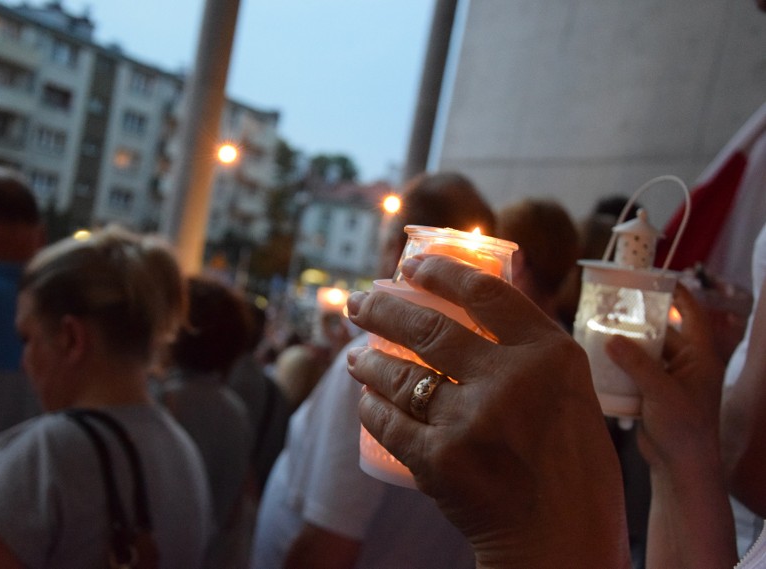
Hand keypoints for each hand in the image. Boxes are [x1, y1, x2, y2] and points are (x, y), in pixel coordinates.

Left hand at [346, 254, 628, 568]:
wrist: (562, 539)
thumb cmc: (572, 465)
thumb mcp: (572, 390)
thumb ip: (532, 344)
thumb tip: (487, 287)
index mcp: (550, 356)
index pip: (486, 293)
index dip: (440, 272)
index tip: (412, 266)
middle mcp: (511, 381)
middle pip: (428, 327)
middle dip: (382, 310)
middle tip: (358, 304)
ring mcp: (471, 421)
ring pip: (399, 374)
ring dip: (368, 360)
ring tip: (356, 356)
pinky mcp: (440, 460)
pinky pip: (388, 422)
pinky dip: (371, 408)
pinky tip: (366, 400)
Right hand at [604, 285, 735, 568]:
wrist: (680, 467)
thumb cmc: (684, 428)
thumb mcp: (661, 391)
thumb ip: (636, 363)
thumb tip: (611, 338)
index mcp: (700, 357)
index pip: (693, 315)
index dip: (679, 295)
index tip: (659, 278)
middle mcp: (686, 364)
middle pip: (662, 332)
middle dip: (640, 321)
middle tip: (614, 305)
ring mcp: (669, 379)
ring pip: (645, 352)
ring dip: (626, 344)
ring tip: (600, 329)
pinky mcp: (652, 393)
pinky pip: (634, 370)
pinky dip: (619, 364)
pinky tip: (600, 358)